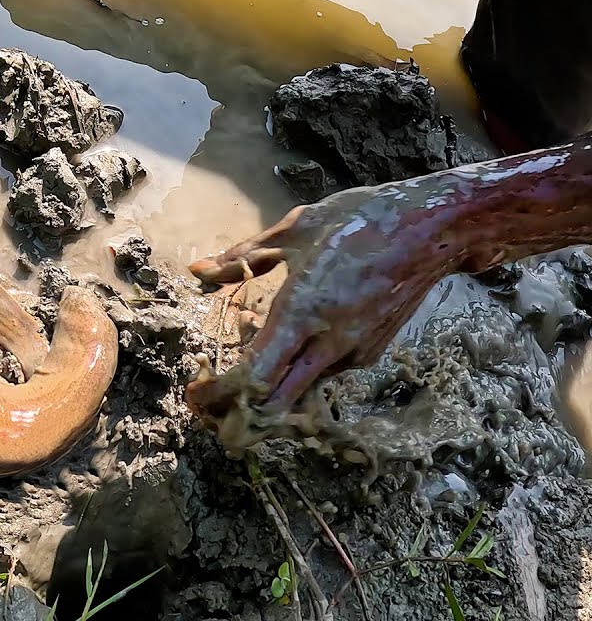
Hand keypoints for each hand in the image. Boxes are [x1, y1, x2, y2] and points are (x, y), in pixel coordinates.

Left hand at [186, 180, 464, 419]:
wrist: (434, 228)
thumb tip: (198, 272)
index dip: (221, 395)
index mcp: (303, 312)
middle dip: (238, 411)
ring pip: (298, 390)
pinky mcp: (371, 353)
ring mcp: (354, 352)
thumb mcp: (293, 229)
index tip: (196, 394)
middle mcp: (329, 343)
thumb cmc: (361, 220)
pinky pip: (322, 373)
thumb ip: (242, 257)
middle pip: (275, 403)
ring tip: (238, 369)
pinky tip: (283, 345)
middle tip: (208, 402)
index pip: (254, 377)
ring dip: (266, 389)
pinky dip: (295, 371)